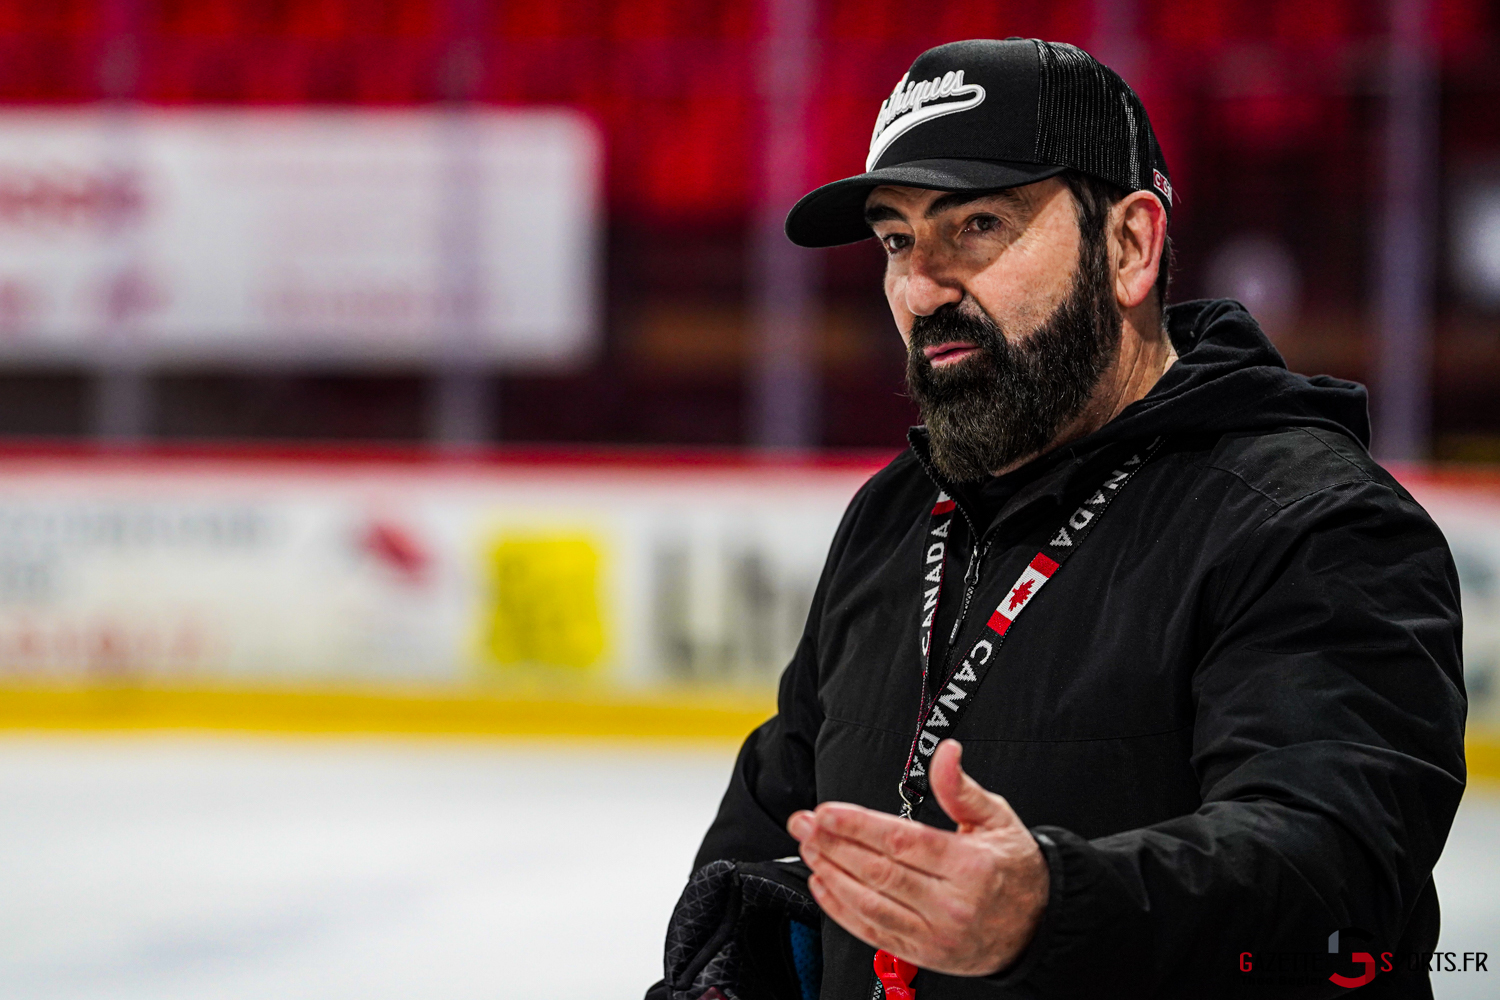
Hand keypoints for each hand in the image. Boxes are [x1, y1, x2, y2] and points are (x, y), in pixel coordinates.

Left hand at [786, 739, 1048, 976]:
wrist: (1037, 927)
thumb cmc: (1014, 869)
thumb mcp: (997, 819)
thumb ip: (962, 788)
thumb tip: (947, 752)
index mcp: (970, 867)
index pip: (903, 842)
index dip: (858, 826)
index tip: (827, 812)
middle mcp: (952, 905)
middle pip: (879, 872)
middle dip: (833, 845)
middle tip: (803, 824)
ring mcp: (936, 935)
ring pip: (870, 905)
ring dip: (831, 875)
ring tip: (809, 849)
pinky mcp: (922, 955)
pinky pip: (873, 933)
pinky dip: (842, 910)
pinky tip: (823, 885)